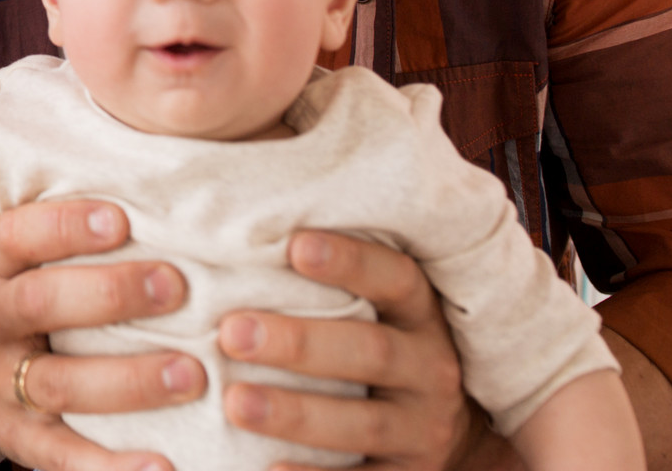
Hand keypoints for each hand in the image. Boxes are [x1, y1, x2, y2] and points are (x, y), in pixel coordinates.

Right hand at [0, 200, 204, 470]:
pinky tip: (165, 466)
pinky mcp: (21, 441)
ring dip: (128, 379)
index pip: (18, 237)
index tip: (122, 218)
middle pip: (41, 303)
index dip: (65, 226)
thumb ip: (78, 232)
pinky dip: (112, 467)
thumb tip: (171, 184)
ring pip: (58, 382)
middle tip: (177, 287)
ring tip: (192, 374)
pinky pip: (64, 457)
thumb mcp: (32, 263)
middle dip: (110, 294)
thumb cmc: (36, 303)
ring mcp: (2, 385)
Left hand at [216, 230, 482, 468]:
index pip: (396, 278)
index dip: (351, 260)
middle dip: (300, 343)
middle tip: (231, 332)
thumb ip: (322, 276)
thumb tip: (237, 225)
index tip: (294, 246)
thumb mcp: (372, 306)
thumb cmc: (371, 343)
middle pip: (370, 352)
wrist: (439, 431)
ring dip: (296, 414)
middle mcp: (431, 370)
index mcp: (420, 314)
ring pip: (362, 423)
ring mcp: (422, 430)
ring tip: (235, 403)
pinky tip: (267, 469)